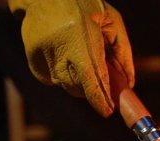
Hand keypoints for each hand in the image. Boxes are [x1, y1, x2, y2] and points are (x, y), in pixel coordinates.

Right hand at [9, 0, 133, 116]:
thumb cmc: (86, 5)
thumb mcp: (112, 23)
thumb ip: (122, 54)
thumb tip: (128, 84)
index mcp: (82, 36)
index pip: (92, 79)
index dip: (101, 100)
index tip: (109, 110)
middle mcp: (59, 46)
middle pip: (79, 87)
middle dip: (92, 90)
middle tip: (102, 83)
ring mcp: (41, 52)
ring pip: (65, 85)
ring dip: (78, 82)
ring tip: (82, 59)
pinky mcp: (31, 56)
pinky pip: (50, 79)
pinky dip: (62, 76)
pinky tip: (65, 58)